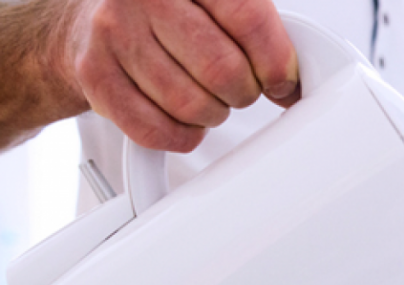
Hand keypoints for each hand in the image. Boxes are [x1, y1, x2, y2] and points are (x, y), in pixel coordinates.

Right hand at [74, 0, 298, 152]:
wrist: (94, 17)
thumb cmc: (170, 12)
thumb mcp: (218, 4)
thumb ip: (259, 31)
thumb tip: (292, 82)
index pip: (249, 19)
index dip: (276, 62)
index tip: (282, 81)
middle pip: (223, 69)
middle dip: (243, 92)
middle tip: (238, 89)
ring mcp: (114, 33)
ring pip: (191, 105)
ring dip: (212, 114)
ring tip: (205, 98)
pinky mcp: (94, 75)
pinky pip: (156, 130)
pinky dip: (181, 135)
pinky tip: (182, 118)